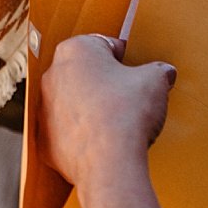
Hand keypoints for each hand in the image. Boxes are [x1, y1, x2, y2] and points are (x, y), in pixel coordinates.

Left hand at [40, 34, 175, 187]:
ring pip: (73, 103)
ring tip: (117, 121)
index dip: (125, 57)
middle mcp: (52, 76)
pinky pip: (67, 133)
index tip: (137, 68)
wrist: (108, 162)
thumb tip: (163, 73)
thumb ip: (158, 70)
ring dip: (91, 109)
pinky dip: (82, 136)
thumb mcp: (155, 80)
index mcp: (75, 50)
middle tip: (130, 96)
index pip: (105, 45)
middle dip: (106, 83)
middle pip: (85, 74)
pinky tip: (103, 142)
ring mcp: (44, 109)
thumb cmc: (126, 113)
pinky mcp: (44, 140)